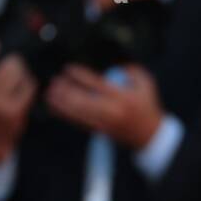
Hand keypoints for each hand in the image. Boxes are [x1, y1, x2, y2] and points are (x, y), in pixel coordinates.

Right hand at [0, 38, 37, 162]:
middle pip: (6, 66)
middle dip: (13, 63)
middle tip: (14, 65)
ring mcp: (1, 105)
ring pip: (19, 74)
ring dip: (21, 73)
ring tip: (17, 81)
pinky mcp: (16, 111)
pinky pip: (28, 86)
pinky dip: (28, 86)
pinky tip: (22, 92)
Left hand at [44, 63, 164, 149]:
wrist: (150, 136)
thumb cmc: (146, 106)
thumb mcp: (146, 83)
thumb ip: (130, 70)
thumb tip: (112, 64)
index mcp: (122, 97)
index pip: (97, 85)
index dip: (80, 76)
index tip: (68, 69)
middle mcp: (112, 111)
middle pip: (83, 101)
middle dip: (67, 91)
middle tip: (55, 81)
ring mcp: (104, 123)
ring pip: (79, 114)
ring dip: (62, 104)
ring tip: (50, 94)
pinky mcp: (99, 131)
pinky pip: (79, 122)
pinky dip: (66, 115)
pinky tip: (56, 108)